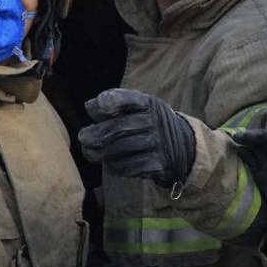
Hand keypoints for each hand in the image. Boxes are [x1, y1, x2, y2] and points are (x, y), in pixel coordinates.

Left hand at [78, 89, 195, 186]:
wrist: (184, 145)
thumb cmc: (148, 123)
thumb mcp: (138, 108)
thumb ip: (114, 105)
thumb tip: (89, 106)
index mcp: (148, 103)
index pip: (127, 99)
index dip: (108, 102)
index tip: (91, 108)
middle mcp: (156, 120)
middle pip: (120, 127)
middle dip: (97, 134)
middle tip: (83, 139)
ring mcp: (159, 142)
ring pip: (123, 148)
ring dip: (102, 153)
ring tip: (90, 154)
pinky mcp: (161, 163)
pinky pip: (133, 167)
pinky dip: (117, 167)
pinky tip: (109, 165)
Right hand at [232, 129, 266, 234]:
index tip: (257, 134)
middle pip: (264, 141)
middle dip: (252, 136)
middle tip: (238, 135)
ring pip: (256, 149)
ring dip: (245, 143)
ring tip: (235, 139)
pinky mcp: (262, 175)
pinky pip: (252, 163)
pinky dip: (245, 156)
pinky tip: (239, 151)